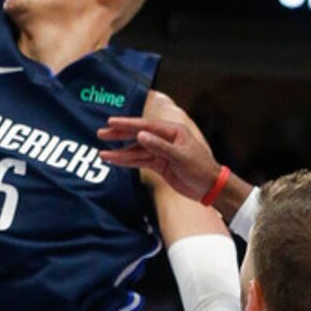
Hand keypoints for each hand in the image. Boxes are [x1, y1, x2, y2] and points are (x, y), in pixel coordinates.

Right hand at [97, 111, 220, 201]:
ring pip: (137, 151)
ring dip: (120, 153)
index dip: (128, 124)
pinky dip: (128, 162)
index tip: (111, 122)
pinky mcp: (159, 165)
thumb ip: (159, 146)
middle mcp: (165, 139)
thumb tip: (141, 136)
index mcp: (173, 131)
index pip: (146, 126)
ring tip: (102, 155)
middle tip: (101, 133)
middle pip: (138, 136)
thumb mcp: (181, 157)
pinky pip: (140, 162)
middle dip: (120, 135)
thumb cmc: (201, 168)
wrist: (210, 187)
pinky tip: (115, 161)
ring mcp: (161, 153)